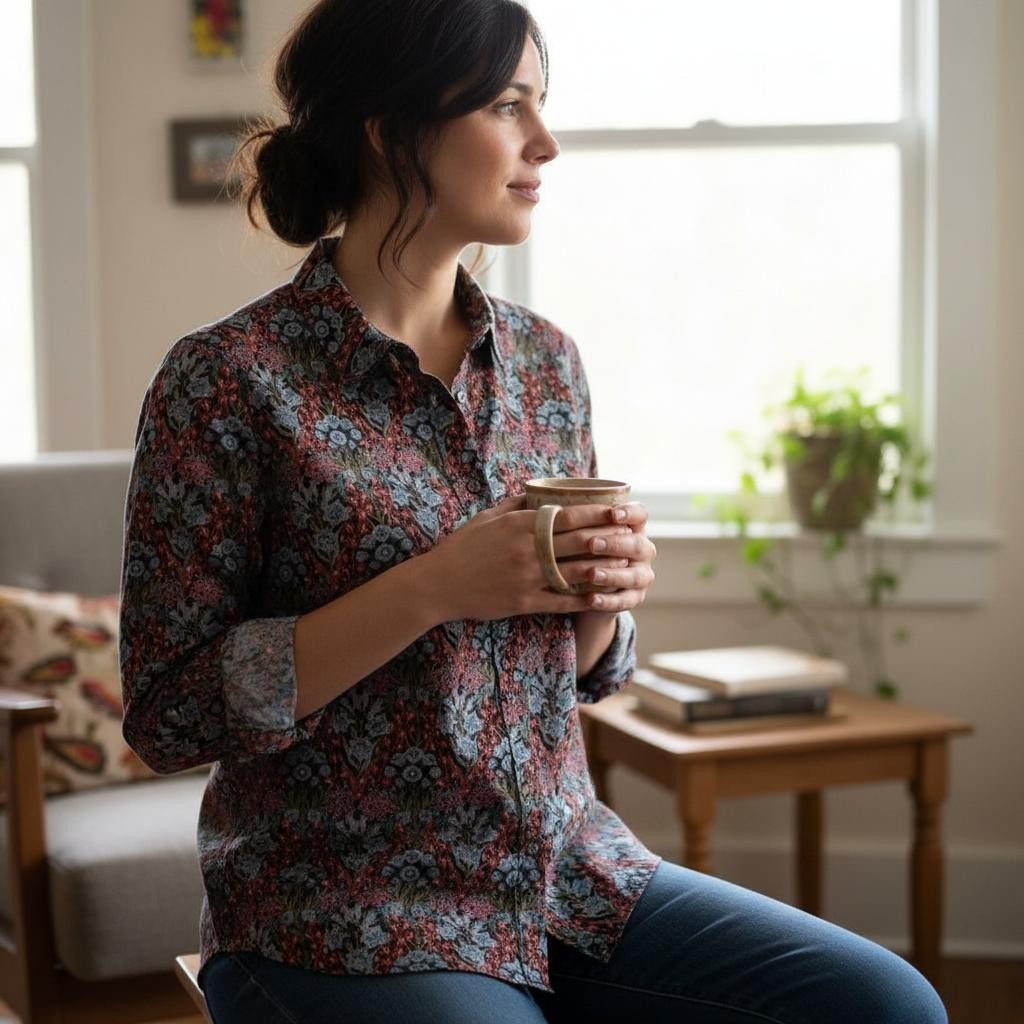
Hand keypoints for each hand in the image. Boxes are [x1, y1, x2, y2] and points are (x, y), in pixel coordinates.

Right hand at [419, 495, 634, 622]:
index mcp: (520, 524)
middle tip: (635, 534)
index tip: (619, 510)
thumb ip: (515, 504)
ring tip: (627, 564)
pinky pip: (562, 601)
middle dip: (611, 537)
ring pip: (577, 572)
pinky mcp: (524, 602)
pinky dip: (585, 599)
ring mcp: (527, 577)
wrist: (438, 584)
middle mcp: (527, 549)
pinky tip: (603, 596)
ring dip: (605, 567)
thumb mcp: (487, 518)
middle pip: (580, 541)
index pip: (568, 515)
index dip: (598, 514)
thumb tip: (540, 492)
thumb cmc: (462, 547)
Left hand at [572, 501, 656, 613]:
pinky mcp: (634, 598)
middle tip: (592, 544)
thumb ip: (575, 522)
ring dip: (612, 574)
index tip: (611, 514)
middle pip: (637, 545)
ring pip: (634, 575)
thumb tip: (545, 506)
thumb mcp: (580, 533)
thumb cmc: (581, 550)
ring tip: (591, 574)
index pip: (639, 514)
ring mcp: (641, 575)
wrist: (587, 587)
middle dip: (614, 544)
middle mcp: (642, 550)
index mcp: (632, 528)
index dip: (629, 513)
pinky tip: (592, 599)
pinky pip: (624, 600)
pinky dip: (608, 600)